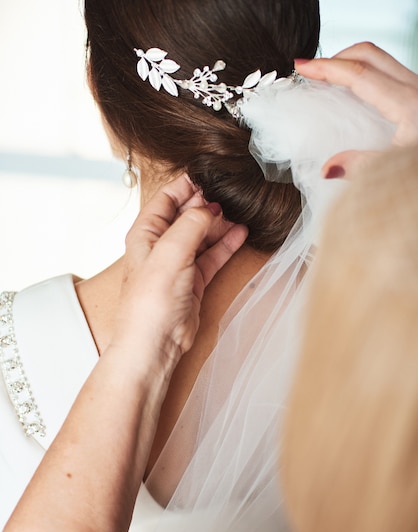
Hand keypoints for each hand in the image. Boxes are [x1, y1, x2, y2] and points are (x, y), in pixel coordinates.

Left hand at [112, 174, 247, 371]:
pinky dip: (226, 244)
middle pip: (187, 215)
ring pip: (203, 235)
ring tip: (242, 212)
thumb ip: (191, 224)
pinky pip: (212, 255)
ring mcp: (178, 263)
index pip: (166, 198)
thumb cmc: (151, 302)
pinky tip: (241, 233)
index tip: (211, 175)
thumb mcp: (170, 253)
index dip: (188, 185)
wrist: (155, 343)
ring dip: (221, 224)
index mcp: (145, 233)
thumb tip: (209, 207)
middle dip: (209, 204)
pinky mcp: (194, 281)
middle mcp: (161, 246)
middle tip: (232, 194)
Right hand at [295, 43, 417, 178]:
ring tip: (326, 80)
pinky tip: (351, 94)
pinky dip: (364, 76)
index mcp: (407, 104)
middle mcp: (415, 88)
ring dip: (350, 64)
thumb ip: (361, 167)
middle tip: (311, 71)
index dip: (327, 68)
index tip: (302, 68)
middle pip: (369, 55)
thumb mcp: (397, 170)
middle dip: (336, 58)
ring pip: (379, 61)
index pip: (359, 75)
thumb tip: (327, 170)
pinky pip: (387, 74)